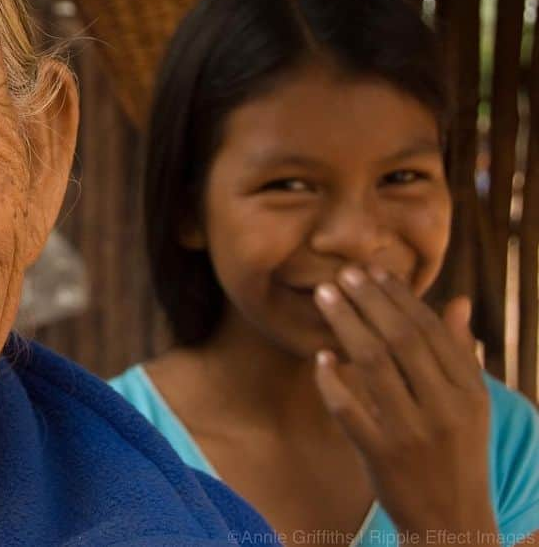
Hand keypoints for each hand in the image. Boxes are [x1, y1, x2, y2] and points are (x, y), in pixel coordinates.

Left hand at [312, 264, 496, 543]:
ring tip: (325, 297)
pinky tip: (320, 357)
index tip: (373, 270)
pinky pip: (348, 410)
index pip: (431, 331)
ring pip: (373, 365)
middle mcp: (444, 409)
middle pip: (401, 341)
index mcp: (469, 393)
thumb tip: (459, 302)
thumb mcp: (471, 406)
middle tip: (343, 274)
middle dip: (369, 301)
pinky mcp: (381, 456)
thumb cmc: (457, 455)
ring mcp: (411, 433)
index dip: (399, 297)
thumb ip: (462, 354)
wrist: (452, 523)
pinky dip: (331, 381)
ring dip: (345, 325)